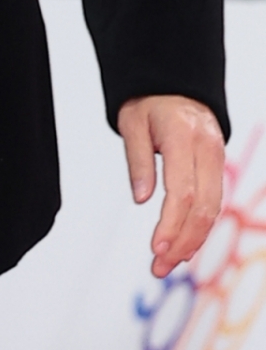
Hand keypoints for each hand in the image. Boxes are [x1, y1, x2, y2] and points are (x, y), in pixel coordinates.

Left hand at [119, 94, 224, 277]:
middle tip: (159, 266)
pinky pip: (214, 203)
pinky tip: (183, 245)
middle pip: (203, 207)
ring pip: (213, 210)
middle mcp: (208, 148)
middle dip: (183, 241)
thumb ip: (137, 160)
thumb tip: (141, 199)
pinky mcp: (218, 167)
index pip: (183, 191)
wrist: (175, 83)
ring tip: (168, 263)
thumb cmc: (148, 102)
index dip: (172, 224)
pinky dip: (200, 227)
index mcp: (184, 135)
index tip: (156, 248)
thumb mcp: (132, 121)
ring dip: (193, 241)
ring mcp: (217, 158)